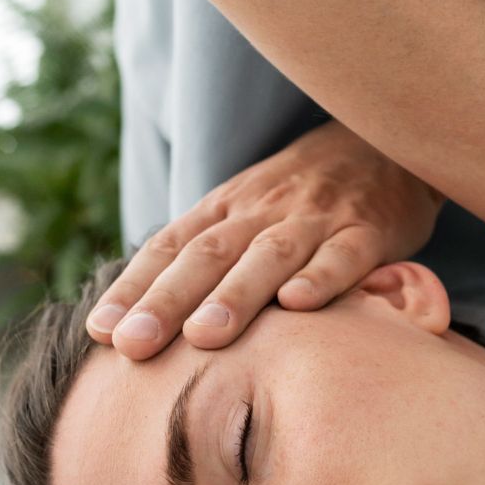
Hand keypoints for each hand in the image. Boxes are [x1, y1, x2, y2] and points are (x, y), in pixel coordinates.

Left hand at [87, 119, 444, 357]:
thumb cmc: (303, 195)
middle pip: (208, 256)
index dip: (134, 288)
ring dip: (234, 295)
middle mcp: (263, 211)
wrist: (384, 140)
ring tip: (204, 335)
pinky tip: (298, 304)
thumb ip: (202, 256)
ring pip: (269, 256)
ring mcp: (315, 219)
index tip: (100, 332)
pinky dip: (322, 277)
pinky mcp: (368, 230)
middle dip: (167, 301)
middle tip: (134, 344)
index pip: (170, 249)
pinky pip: (344, 255)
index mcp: (226, 209)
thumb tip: (140, 318)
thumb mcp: (246, 212)